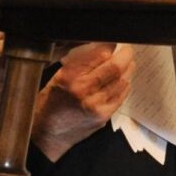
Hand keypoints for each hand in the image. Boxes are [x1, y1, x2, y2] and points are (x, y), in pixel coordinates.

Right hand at [35, 42, 132, 160]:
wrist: (48, 134)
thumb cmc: (50, 102)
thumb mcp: (58, 77)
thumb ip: (79, 63)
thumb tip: (102, 48)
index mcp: (70, 77)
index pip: (99, 55)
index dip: (111, 45)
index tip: (115, 41)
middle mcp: (83, 90)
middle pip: (115, 67)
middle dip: (125, 55)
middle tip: (127, 50)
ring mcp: (96, 105)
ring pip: (122, 81)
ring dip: (128, 69)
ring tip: (127, 63)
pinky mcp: (103, 116)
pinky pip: (121, 96)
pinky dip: (124, 85)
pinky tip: (122, 80)